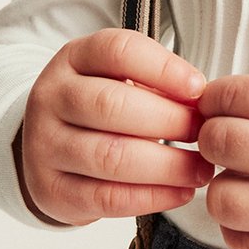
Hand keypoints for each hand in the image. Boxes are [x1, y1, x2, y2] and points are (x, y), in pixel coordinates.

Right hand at [16, 28, 216, 226]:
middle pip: (112, 105)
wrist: (49, 148)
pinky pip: (106, 198)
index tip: (199, 89)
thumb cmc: (98, 109)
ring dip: (167, 166)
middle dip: (169, 121)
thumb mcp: (118, 78)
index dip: (163, 68)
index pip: (116, 51)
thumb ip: (155, 82)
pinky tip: (179, 191)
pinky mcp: (52, 190)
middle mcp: (52, 98)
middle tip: (203, 133)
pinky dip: (152, 197)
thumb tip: (199, 100)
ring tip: (200, 168)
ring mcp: (45, 146)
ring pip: (110, 156)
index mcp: (73, 59)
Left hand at [195, 74, 248, 248]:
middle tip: (226, 144)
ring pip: (220, 197)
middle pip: (217, 142)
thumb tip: (223, 106)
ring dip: (226, 186)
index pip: (229, 97)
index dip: (212, 100)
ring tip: (246, 183)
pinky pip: (239, 241)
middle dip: (214, 139)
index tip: (214, 107)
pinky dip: (239, 227)